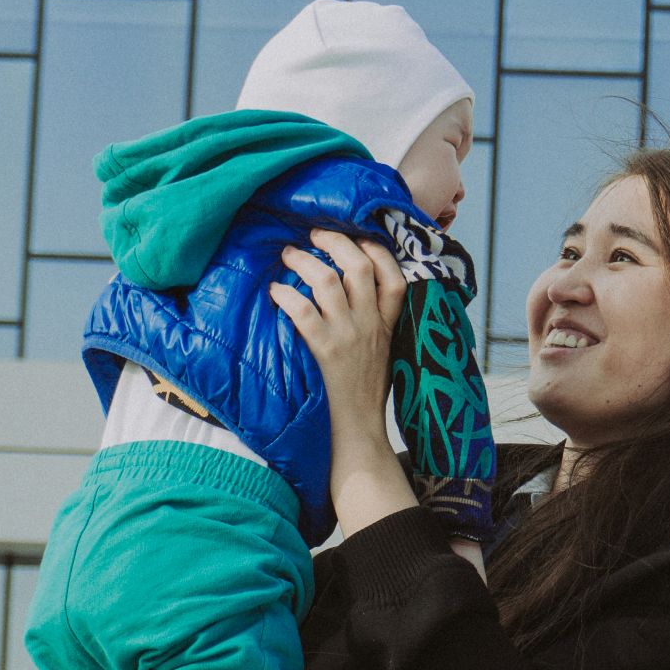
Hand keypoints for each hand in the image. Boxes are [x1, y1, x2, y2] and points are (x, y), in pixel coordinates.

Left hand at [271, 229, 418, 534]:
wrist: (360, 434)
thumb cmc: (366, 394)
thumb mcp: (383, 353)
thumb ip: (375, 322)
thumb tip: (351, 292)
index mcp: (390, 324)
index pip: (394, 275)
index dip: (375, 250)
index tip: (356, 238)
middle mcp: (372, 325)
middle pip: (358, 265)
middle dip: (334, 241)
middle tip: (313, 236)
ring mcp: (350, 336)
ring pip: (327, 280)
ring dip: (303, 261)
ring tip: (287, 256)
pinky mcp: (326, 351)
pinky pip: (303, 311)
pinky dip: (286, 296)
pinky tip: (275, 293)